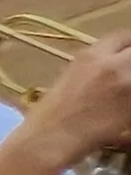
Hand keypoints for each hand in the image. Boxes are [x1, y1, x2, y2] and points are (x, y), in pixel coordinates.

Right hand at [16, 31, 130, 163]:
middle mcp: (112, 65)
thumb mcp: (69, 77)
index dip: (130, 44)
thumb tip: (112, 66)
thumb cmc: (51, 113)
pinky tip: (124, 107)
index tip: (129, 52)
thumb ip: (94, 67)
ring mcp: (126, 85)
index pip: (123, 37)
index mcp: (91, 56)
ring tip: (124, 92)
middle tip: (128, 74)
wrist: (51, 138)